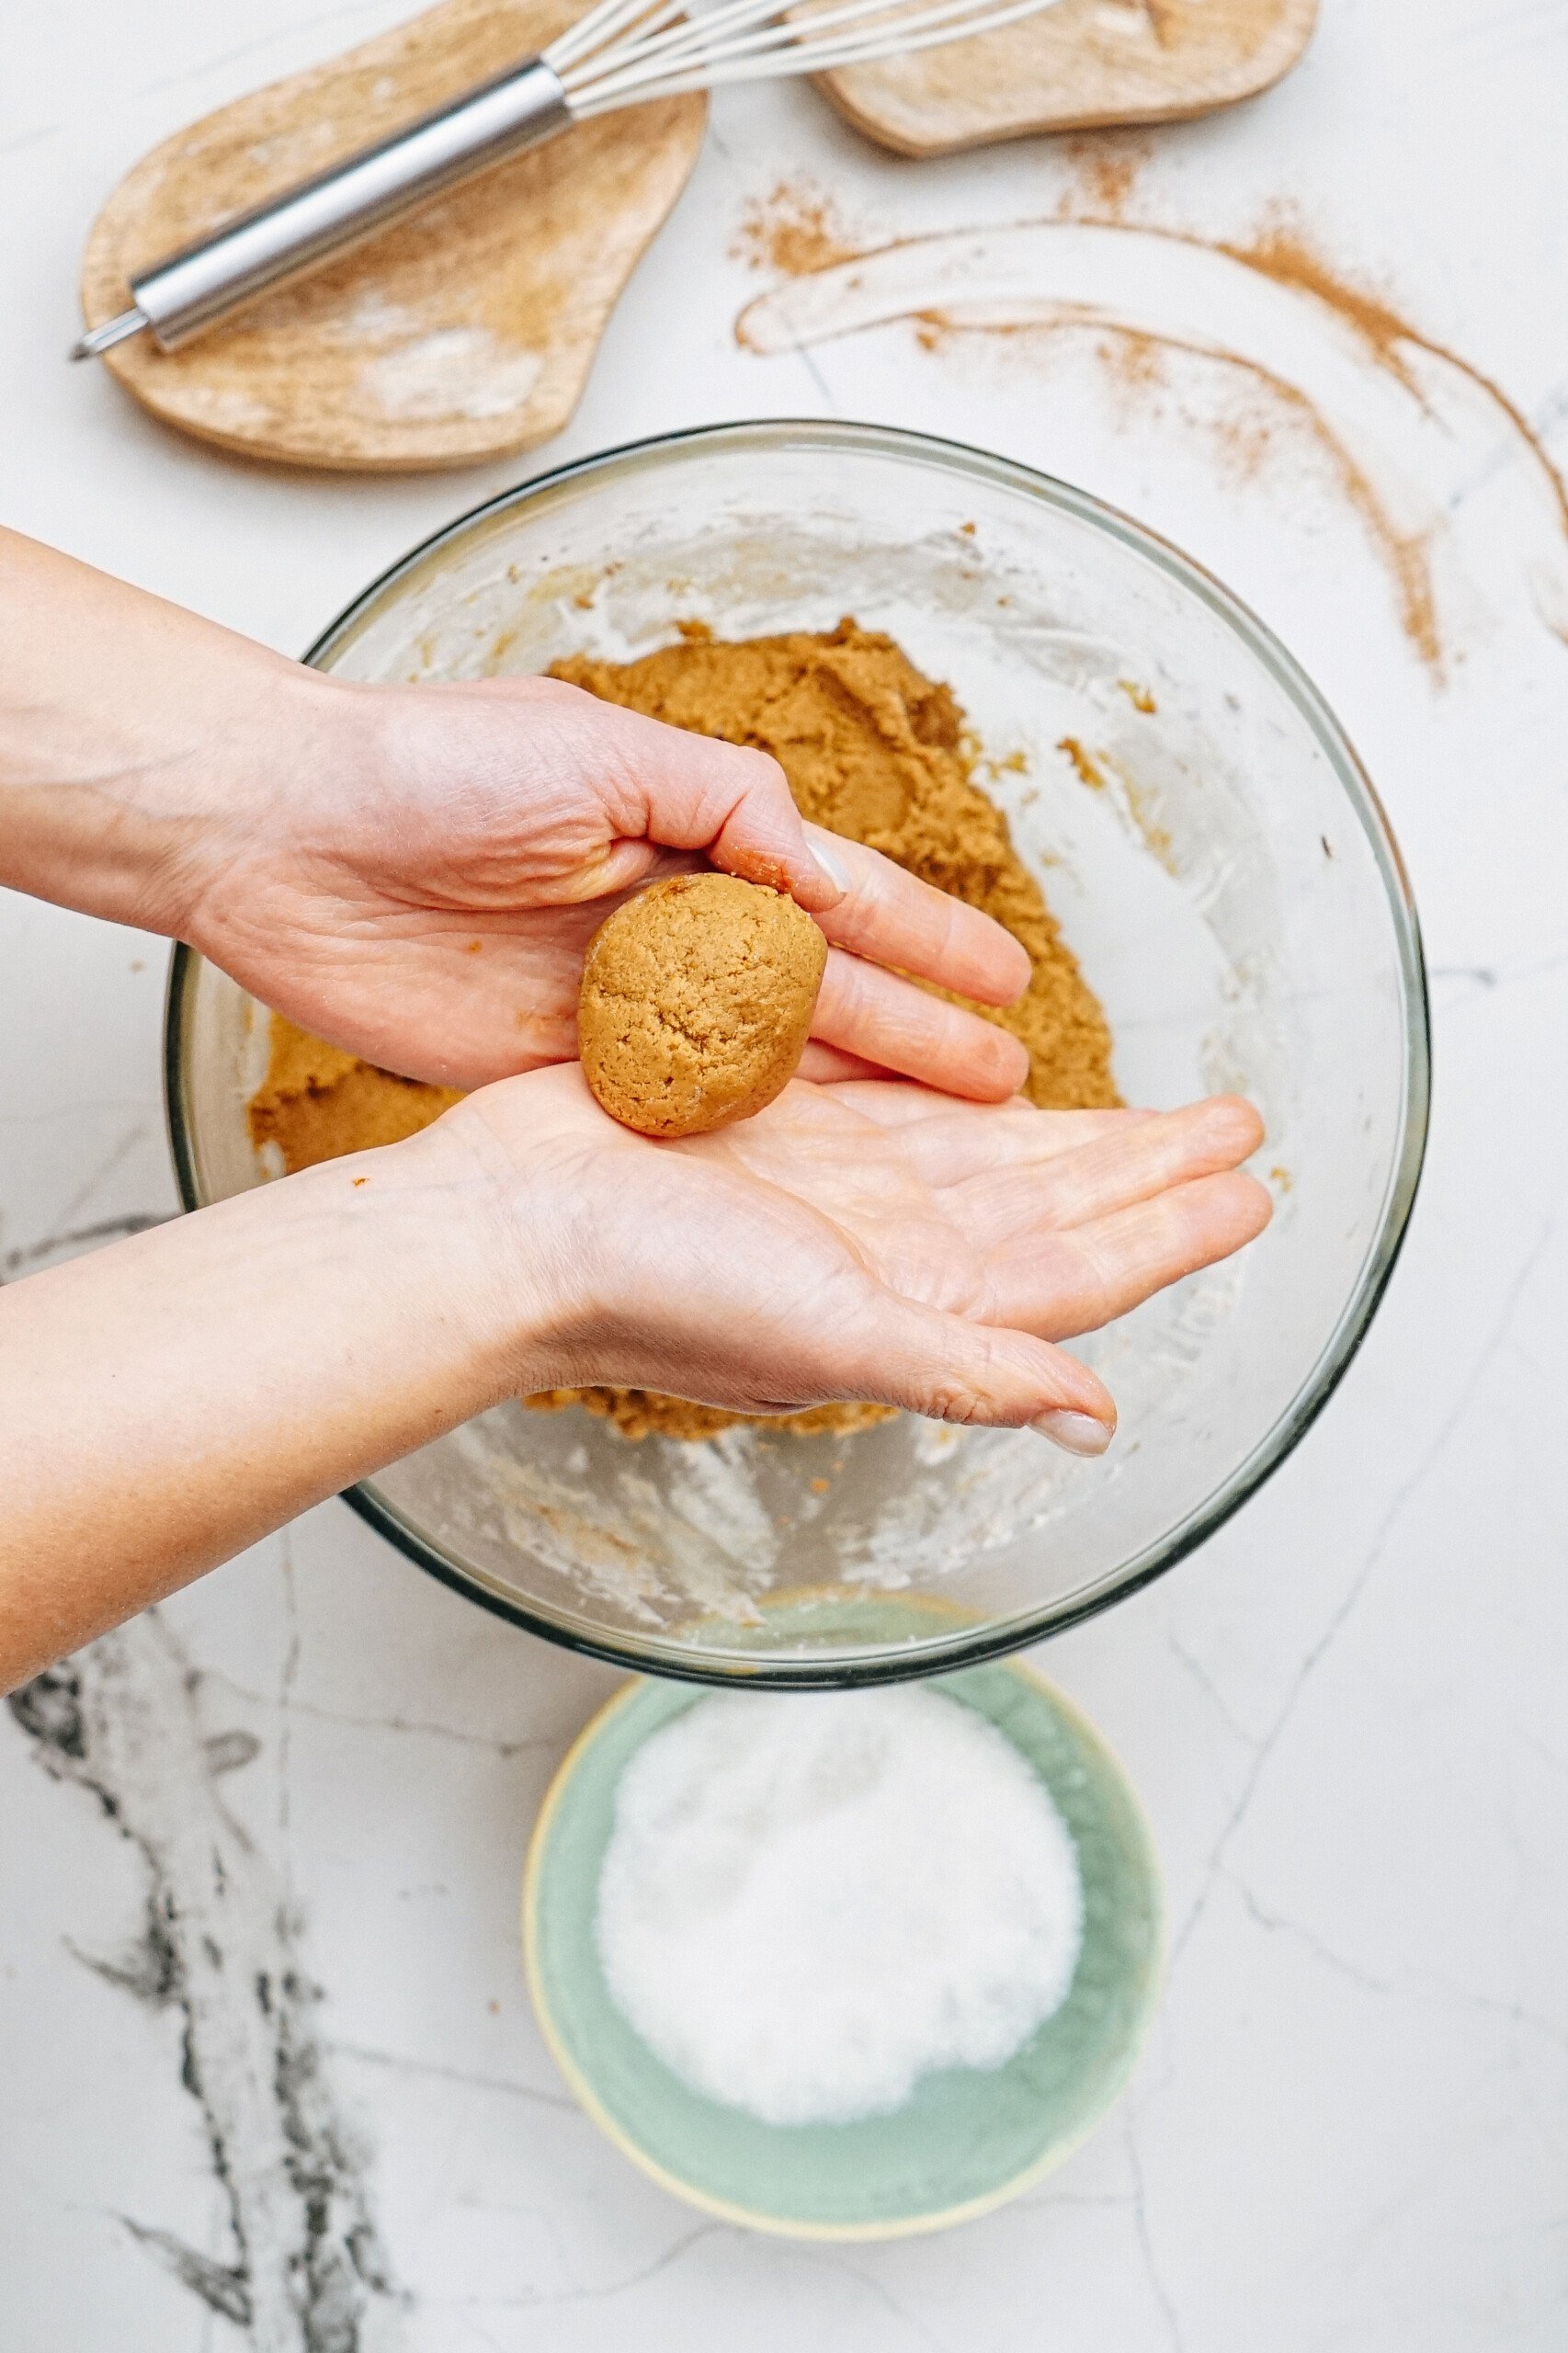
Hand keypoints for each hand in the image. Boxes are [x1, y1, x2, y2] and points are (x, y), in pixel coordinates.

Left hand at [0, 529, 1030, 1095]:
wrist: (280, 832)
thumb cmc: (428, 762)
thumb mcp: (599, 750)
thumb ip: (725, 804)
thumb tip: (824, 859)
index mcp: (690, 833)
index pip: (836, 893)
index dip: (925, 939)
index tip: (1006, 980)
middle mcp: (668, 921)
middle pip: (820, 990)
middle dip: (915, 1033)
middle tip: (1003, 1083)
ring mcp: (617, 1001)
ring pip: (761, 1058)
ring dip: (851, 1095)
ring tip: (938, 1136)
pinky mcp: (556, 1067)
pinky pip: (669, 1106)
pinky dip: (738, 1137)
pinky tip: (804, 1168)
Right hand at [0, 1061, 1267, 1685]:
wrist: (506, 1228)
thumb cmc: (648, 1292)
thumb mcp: (829, 1333)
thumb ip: (968, 1367)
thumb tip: (1096, 1418)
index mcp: (914, 1301)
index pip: (1077, 1271)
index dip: (1168, 1234)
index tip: (1250, 1194)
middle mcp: (888, 1247)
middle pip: (1055, 1206)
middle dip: (1149, 1173)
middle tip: (1237, 1131)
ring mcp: (838, 1185)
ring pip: (995, 1154)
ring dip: (1082, 1135)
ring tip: (1161, 1111)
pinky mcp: (782, 1123)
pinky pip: (909, 1103)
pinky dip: (970, 1093)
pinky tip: (1012, 1078)